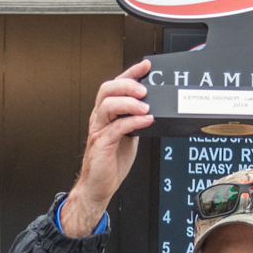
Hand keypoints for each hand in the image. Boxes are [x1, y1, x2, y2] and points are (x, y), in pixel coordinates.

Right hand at [61, 60, 155, 235]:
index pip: (115, 86)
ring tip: (145, 107)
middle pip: (107, 89)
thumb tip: (152, 110)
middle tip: (144, 89)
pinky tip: (145, 121)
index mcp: (106, 115)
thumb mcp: (129, 137)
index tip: (146, 66)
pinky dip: (133, 121)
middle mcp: (100, 119)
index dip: (130, 73)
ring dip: (129, 102)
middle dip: (127, 84)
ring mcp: (99, 131)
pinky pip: (116, 128)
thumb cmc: (111, 164)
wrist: (99, 187)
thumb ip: (135, 121)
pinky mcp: (101, 145)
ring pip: (108, 105)